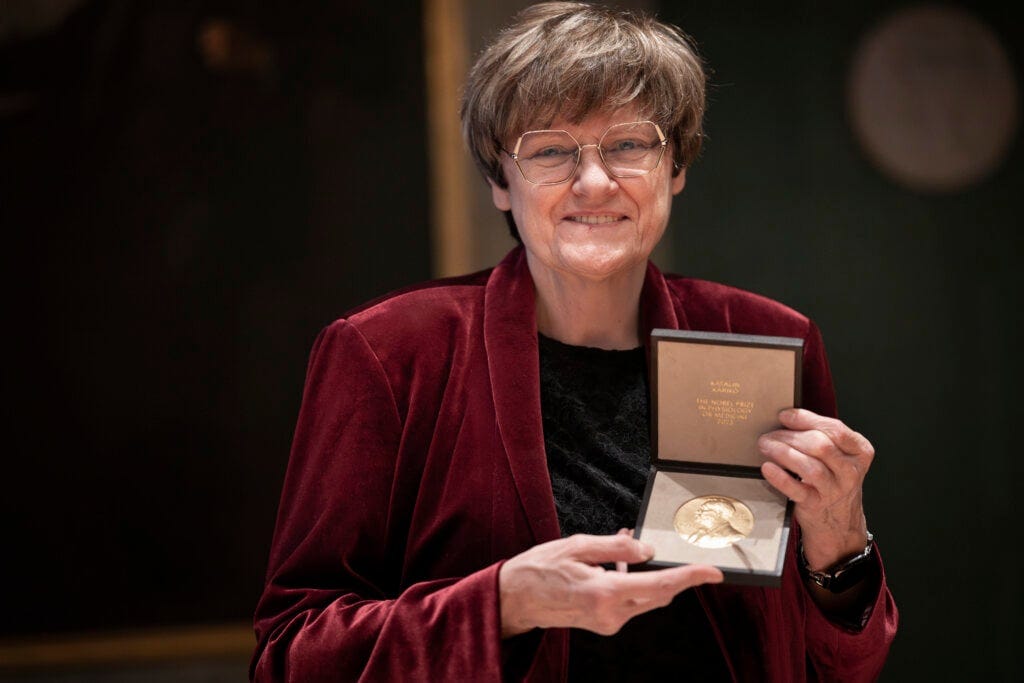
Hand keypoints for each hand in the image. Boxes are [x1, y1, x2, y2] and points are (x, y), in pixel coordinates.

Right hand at [498, 532, 722, 637]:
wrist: (515, 599)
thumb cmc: (540, 569)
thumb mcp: (578, 546)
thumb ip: (617, 548)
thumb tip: (647, 550)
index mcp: (605, 593)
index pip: (660, 585)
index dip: (690, 577)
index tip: (712, 572)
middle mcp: (611, 614)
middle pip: (659, 594)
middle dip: (673, 573)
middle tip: (676, 549)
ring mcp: (608, 623)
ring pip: (646, 597)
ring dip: (648, 574)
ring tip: (627, 544)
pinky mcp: (604, 623)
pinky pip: (630, 601)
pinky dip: (632, 582)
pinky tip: (617, 563)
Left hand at [758, 408, 873, 569]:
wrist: (838, 521)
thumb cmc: (833, 480)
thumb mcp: (838, 457)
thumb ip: (822, 436)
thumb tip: (787, 419)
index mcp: (859, 452)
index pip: (835, 429)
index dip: (807, 420)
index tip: (785, 416)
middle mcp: (850, 471)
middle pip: (821, 446)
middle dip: (790, 436)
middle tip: (769, 435)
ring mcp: (835, 490)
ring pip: (810, 467)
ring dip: (783, 453)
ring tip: (766, 446)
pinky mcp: (816, 505)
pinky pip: (797, 490)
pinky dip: (780, 477)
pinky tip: (767, 468)